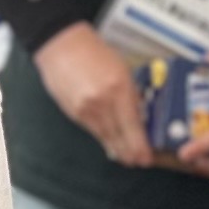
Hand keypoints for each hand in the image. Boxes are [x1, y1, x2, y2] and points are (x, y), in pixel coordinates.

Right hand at [31, 22, 150, 166]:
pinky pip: (93, 132)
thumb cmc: (93, 52)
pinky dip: (103, 139)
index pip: (133, 126)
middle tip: (139, 162)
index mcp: (118, 88)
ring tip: (127, 158)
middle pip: (119, 137)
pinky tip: (110, 144)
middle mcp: (102, 103)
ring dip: (117, 149)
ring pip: (106, 138)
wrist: (62, 46)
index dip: (140, 146)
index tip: (147, 157)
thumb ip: (130, 93)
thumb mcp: (121, 69)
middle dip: (130, 153)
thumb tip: (138, 116)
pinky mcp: (74, 113)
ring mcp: (86, 110)